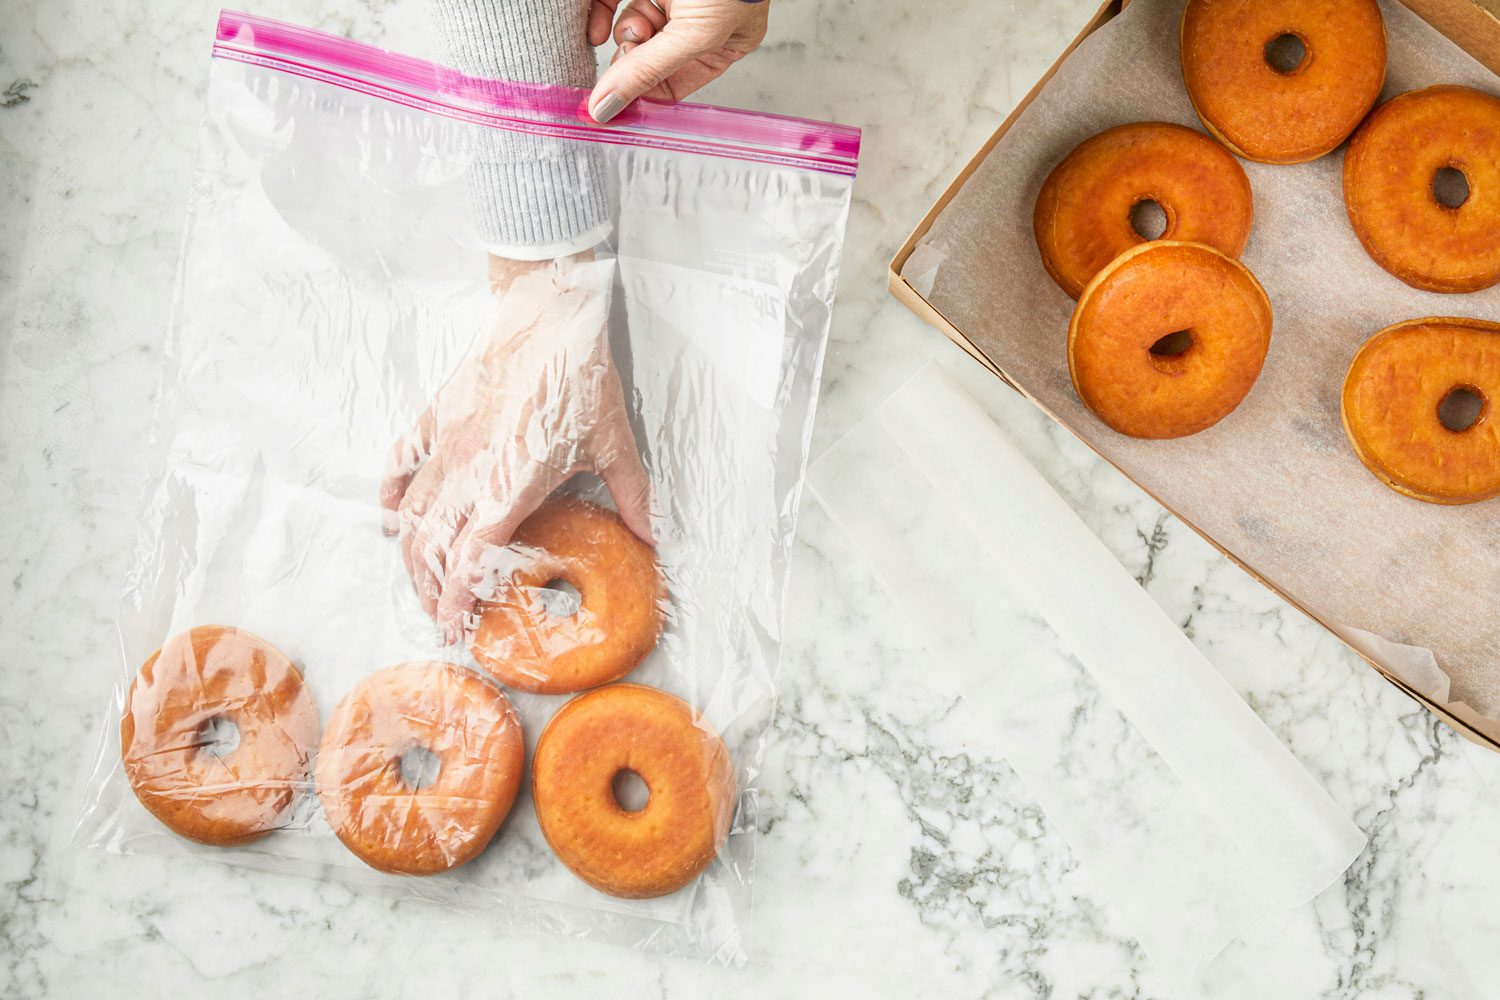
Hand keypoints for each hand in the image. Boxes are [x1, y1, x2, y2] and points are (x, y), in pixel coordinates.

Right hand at [380, 253, 651, 644]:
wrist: (547, 313)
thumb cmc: (580, 376)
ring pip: (410, 512)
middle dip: (429, 587)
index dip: (458, 597)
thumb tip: (655, 537)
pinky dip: (391, 494)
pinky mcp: (436, 417)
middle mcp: (469, 471)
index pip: (470, 558)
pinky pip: (400, 462)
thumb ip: (633, 497)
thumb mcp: (614, 443)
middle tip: (438, 612)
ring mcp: (447, 444)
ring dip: (410, 553)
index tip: (455, 625)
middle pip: (432, 545)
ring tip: (418, 579)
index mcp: (509, 485)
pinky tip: (391, 516)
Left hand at [586, 0, 769, 122]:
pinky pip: (614, 0)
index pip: (679, 82)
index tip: (614, 107)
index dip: (646, 95)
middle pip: (651, 56)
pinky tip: (595, 29)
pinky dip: (601, 14)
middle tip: (630, 56)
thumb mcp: (693, 35)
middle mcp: (698, 17)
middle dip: (635, 59)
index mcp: (725, 40)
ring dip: (624, 35)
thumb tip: (609, 108)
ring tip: (632, 30)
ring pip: (633, 28)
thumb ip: (648, 72)